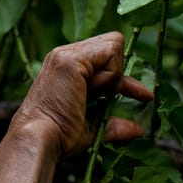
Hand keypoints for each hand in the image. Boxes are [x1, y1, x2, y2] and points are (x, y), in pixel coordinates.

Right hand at [11, 32, 153, 157]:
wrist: (40, 138)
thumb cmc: (59, 137)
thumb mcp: (91, 127)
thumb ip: (112, 123)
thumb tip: (137, 129)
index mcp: (66, 67)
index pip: (105, 55)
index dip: (123, 74)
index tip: (142, 96)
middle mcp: (64, 55)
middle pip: (112, 43)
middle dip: (119, 73)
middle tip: (111, 96)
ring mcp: (65, 54)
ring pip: (114, 44)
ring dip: (114, 74)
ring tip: (97, 94)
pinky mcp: (70, 59)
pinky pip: (110, 54)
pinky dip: (112, 75)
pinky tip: (96, 90)